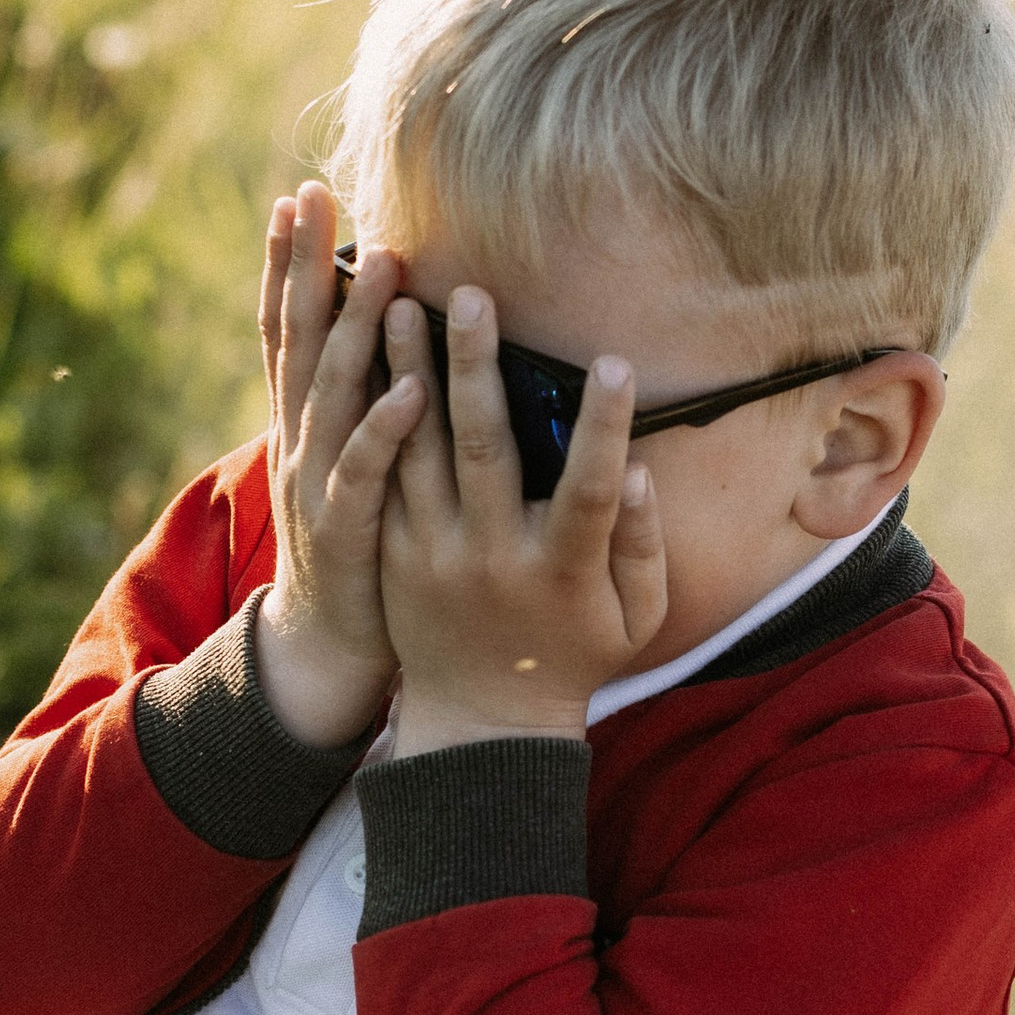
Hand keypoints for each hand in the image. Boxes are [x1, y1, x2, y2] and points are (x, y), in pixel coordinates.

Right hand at [252, 182, 426, 748]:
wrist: (329, 643)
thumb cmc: (358, 541)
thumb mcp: (345, 459)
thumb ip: (354, 397)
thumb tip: (374, 326)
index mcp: (300, 421)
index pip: (286, 327)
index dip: (286, 263)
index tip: (294, 197)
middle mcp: (297, 440)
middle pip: (296, 339)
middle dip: (305, 266)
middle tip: (315, 195)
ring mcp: (315, 483)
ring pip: (332, 391)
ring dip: (357, 326)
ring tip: (385, 266)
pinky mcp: (346, 529)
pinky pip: (365, 471)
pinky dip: (386, 427)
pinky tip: (413, 386)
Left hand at [379, 285, 667, 752]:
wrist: (478, 720)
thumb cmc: (574, 656)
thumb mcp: (634, 619)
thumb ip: (643, 546)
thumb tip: (641, 471)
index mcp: (561, 572)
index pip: (592, 489)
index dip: (607, 426)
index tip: (618, 361)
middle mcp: (492, 557)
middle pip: (483, 447)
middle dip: (476, 366)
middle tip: (470, 294)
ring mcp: (434, 554)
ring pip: (419, 450)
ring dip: (409, 373)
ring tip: (401, 304)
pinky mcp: (395, 551)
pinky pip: (384, 473)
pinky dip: (379, 414)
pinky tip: (371, 358)